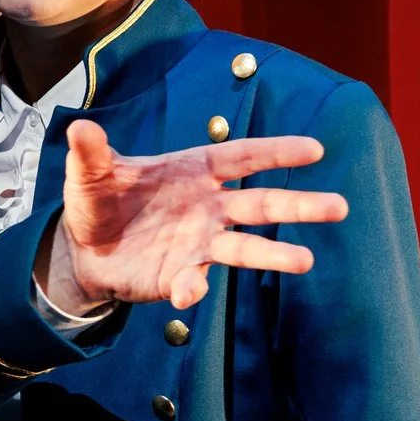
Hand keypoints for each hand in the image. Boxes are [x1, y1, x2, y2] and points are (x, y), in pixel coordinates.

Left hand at [39, 120, 345, 310]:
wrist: (83, 249)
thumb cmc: (98, 201)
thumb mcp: (89, 174)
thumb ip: (91, 153)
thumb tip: (80, 127)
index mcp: (193, 171)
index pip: (242, 157)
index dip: (276, 152)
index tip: (315, 149)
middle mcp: (207, 206)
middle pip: (261, 204)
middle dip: (300, 204)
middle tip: (339, 206)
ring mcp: (199, 243)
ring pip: (245, 247)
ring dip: (273, 254)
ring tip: (304, 262)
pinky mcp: (181, 274)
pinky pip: (193, 282)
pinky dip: (191, 288)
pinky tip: (186, 293)